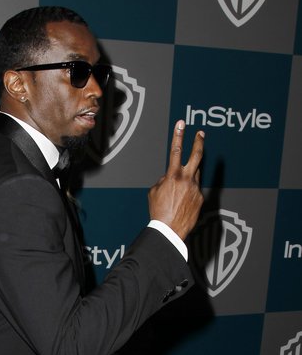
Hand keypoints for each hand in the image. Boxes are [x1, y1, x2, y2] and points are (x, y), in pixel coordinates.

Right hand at [148, 121, 203, 240]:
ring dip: (189, 177)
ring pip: (195, 175)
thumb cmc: (158, 212)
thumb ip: (162, 180)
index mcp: (173, 176)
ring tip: (179, 188)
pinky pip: (194, 191)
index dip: (178, 135)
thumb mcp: (153, 192)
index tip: (181, 124)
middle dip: (199, 142)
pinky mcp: (200, 198)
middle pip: (197, 156)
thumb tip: (169, 177)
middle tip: (201, 134)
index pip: (176, 150)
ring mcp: (196, 189)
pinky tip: (181, 203)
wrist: (169, 230)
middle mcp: (187, 180)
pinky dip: (188, 194)